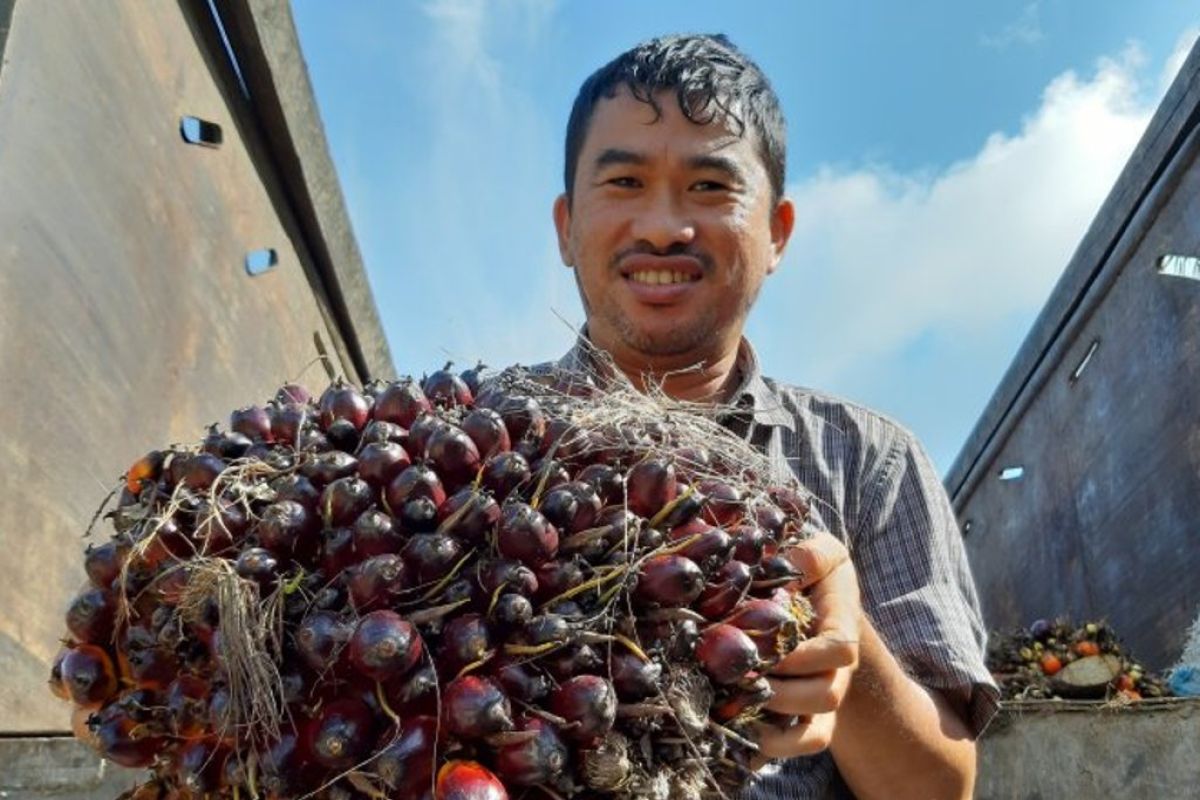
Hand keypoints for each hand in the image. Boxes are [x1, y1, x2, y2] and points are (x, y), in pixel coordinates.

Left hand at [755, 530, 861, 758]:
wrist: (815, 605)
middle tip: (740, 676)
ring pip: (813, 732)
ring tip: (734, 705)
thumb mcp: (823, 554)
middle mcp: (836, 672)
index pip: (841, 650)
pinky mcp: (802, 718)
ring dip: (773, 724)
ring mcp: (820, 699)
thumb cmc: (814, 576)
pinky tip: (736, 744)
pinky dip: (767, 752)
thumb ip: (814, 553)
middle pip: (827, 695)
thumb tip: (792, 563)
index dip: (805, 654)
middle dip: (782, 691)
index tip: (769, 644)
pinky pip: (796, 748)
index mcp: (842, 629)